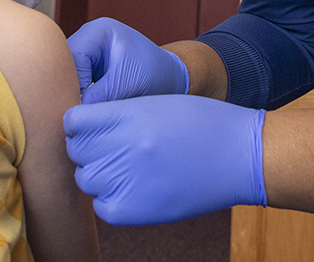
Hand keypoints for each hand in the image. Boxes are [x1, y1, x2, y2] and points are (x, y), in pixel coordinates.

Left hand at [63, 94, 266, 224]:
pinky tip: (131, 188)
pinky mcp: (137, 210)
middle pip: (76, 151)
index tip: (90, 127)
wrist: (240, 155)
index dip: (79, 124)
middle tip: (109, 149)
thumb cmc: (202, 124)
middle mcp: (124, 146)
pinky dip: (110, 199)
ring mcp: (130, 180)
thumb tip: (84, 132)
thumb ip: (119, 115)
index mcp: (129, 115)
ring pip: (86, 179)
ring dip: (98, 174)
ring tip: (124, 168)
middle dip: (87, 149)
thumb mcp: (157, 104)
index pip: (73, 121)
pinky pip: (102, 206)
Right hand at [67, 17, 188, 103]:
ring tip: (79, 113)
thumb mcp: (127, 84)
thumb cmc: (154, 74)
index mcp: (98, 31)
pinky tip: (82, 110)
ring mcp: (85, 50)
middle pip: (63, 64)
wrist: (169, 76)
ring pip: (65, 74)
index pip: (72, 58)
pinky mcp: (86, 66)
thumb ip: (99, 97)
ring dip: (70, 93)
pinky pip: (71, 81)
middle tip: (75, 113)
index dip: (73, 84)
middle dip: (68, 89)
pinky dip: (75, 95)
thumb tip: (72, 114)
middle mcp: (87, 37)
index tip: (80, 109)